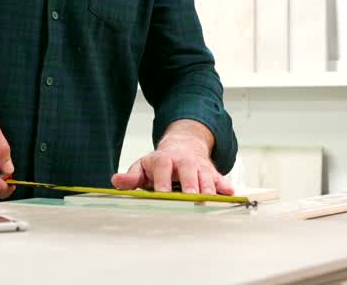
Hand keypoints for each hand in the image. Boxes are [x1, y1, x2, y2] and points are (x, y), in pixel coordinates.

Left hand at [111, 120, 233, 194]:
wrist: (183, 144)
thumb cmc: (160, 162)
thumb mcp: (143, 166)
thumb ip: (131, 177)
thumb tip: (116, 180)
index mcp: (164, 159)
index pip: (163, 168)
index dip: (163, 181)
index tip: (162, 195)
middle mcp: (183, 161)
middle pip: (188, 172)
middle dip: (189, 186)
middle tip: (190, 200)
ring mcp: (199, 167)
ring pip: (206, 177)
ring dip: (208, 189)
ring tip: (208, 202)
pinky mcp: (212, 173)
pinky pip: (221, 180)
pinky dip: (225, 187)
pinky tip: (230, 194)